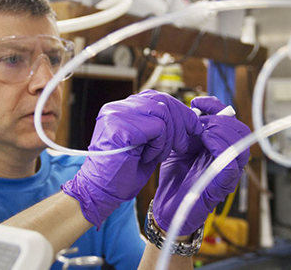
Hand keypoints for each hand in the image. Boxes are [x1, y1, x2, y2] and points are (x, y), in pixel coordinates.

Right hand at [62, 90, 202, 227]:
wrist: (99, 192)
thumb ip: (157, 127)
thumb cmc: (120, 174)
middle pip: (161, 101)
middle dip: (182, 121)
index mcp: (119, 109)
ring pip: (163, 113)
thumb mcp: (144, 145)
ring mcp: (117, 115)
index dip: (177, 111)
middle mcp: (116, 108)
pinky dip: (160, 145)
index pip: (155, 98)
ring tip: (160, 155)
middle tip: (185, 143)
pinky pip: (158, 128)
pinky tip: (148, 158)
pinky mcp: (122, 128)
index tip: (191, 127)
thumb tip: (185, 118)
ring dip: (170, 137)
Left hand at [153, 96, 250, 235]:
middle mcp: (226, 157)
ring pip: (240, 142)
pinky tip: (203, 141)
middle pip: (240, 129)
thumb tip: (191, 108)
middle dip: (219, 118)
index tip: (197, 102)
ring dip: (219, 129)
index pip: (229, 120)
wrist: (167, 207)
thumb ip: (187, 129)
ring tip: (200, 130)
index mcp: (218, 146)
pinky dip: (219, 144)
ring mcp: (227, 171)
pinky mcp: (223, 183)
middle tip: (198, 120)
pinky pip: (232, 161)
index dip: (216, 106)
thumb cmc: (174, 177)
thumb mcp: (178, 145)